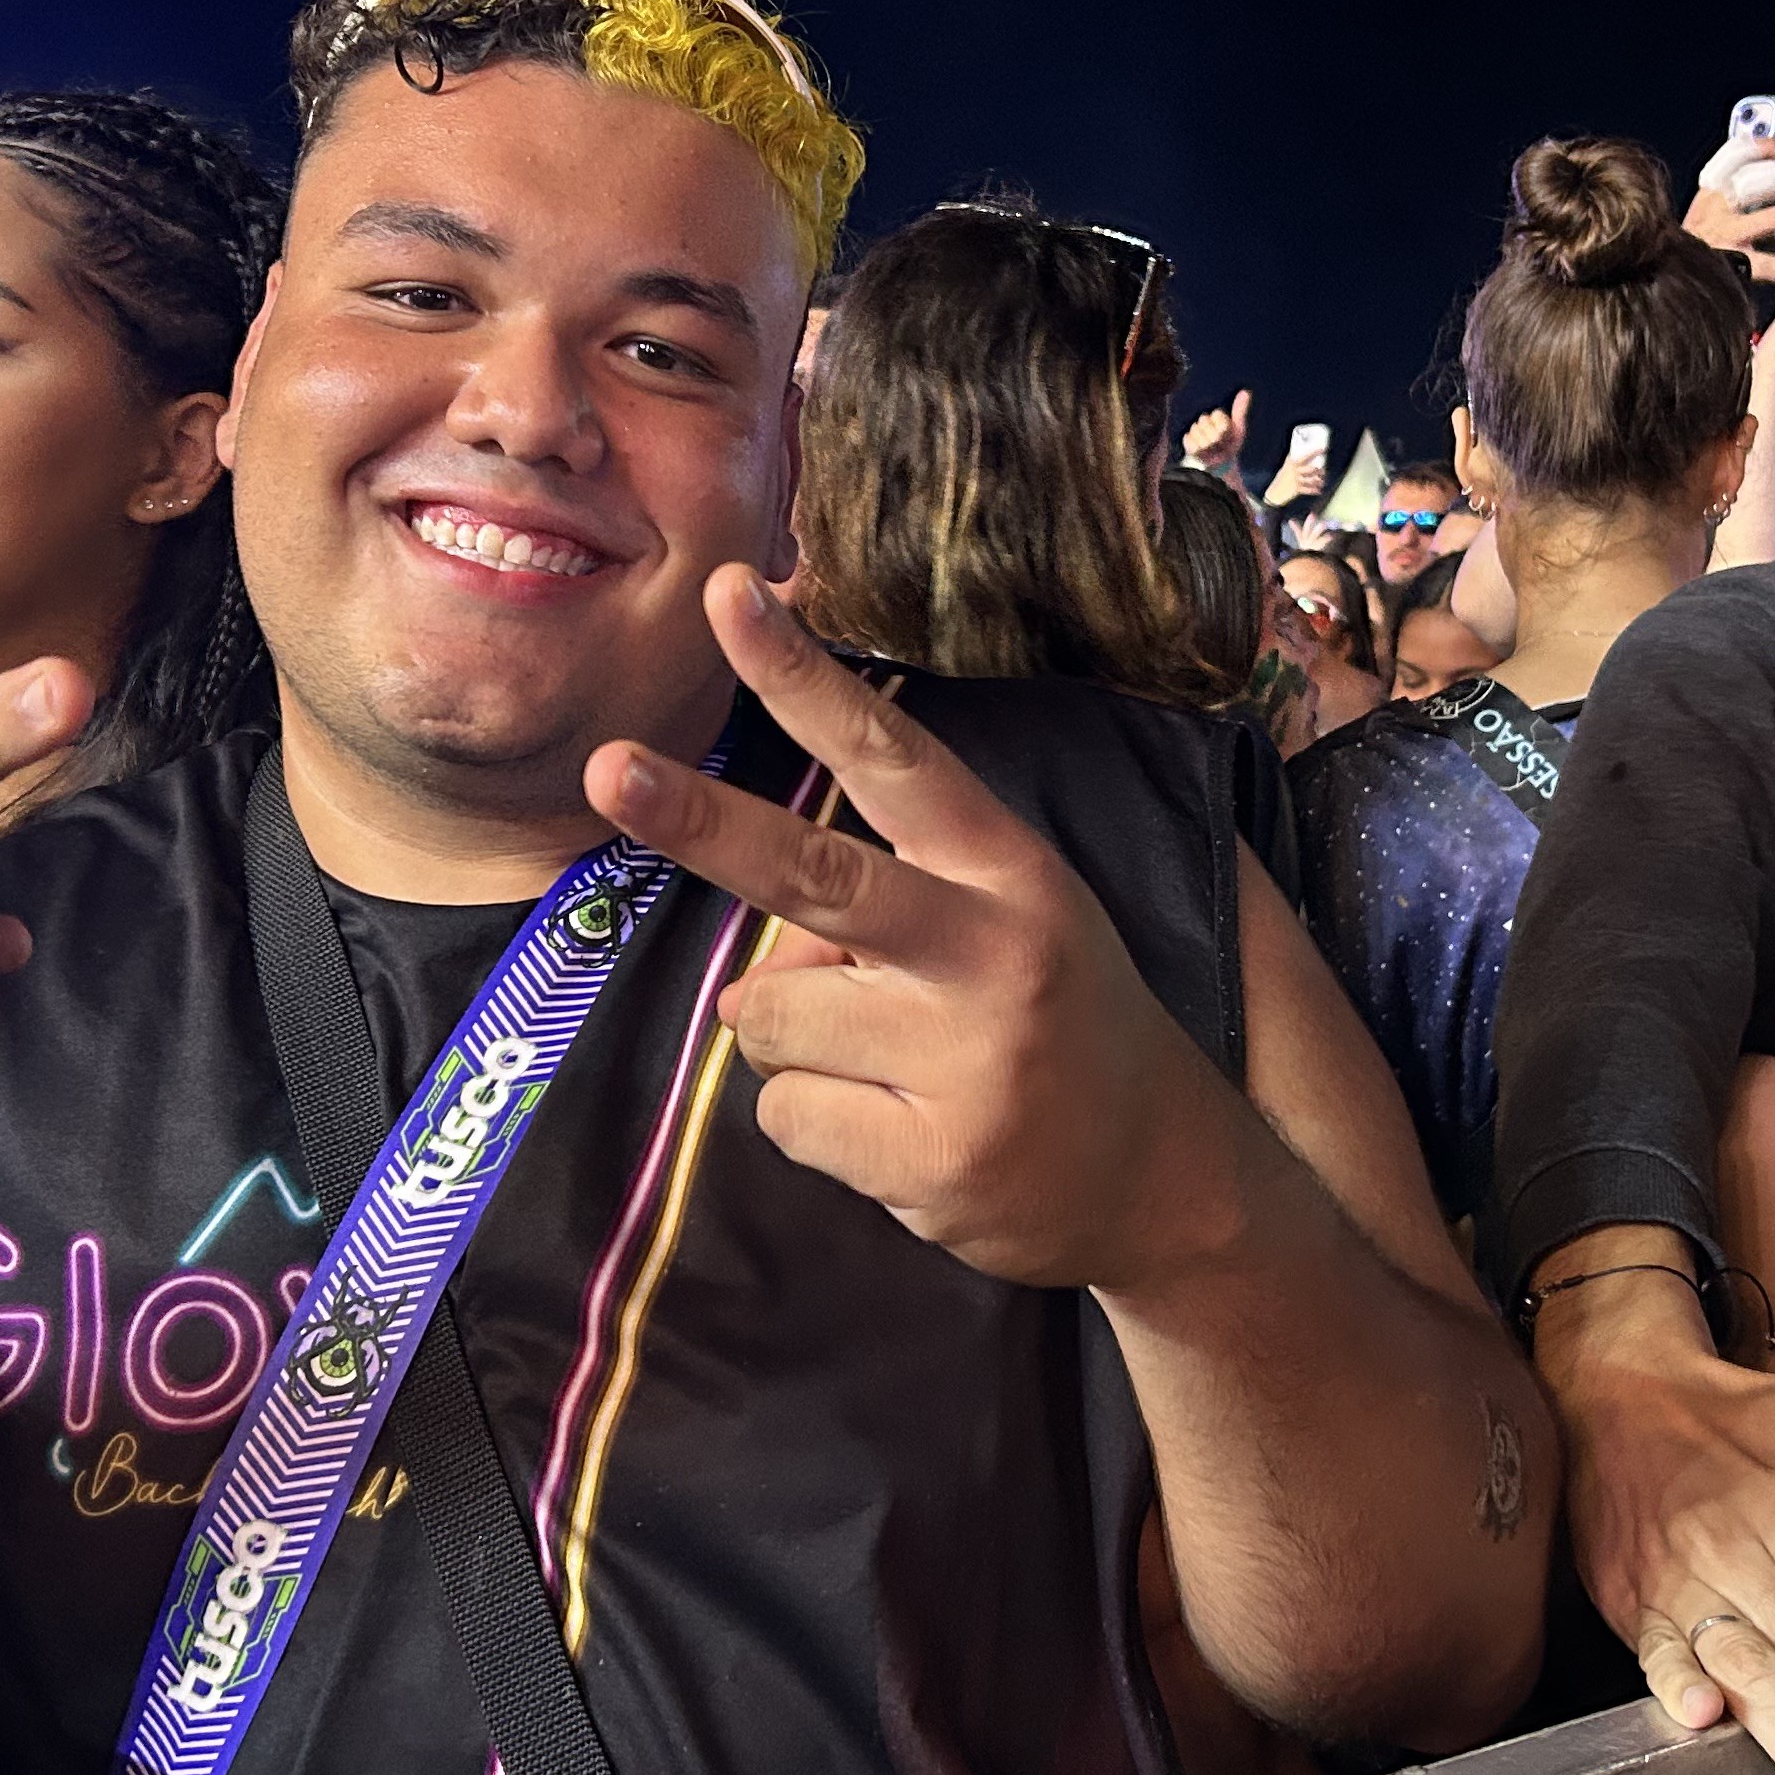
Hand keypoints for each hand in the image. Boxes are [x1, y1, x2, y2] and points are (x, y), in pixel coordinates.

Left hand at [589, 568, 1225, 1290]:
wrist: (1165, 1177)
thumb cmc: (1057, 1021)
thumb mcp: (1007, 924)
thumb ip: (888, 907)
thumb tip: (755, 974)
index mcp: (1007, 870)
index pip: (890, 756)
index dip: (803, 677)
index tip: (729, 596)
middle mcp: (992, 952)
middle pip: (811, 874)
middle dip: (698, 819)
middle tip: (608, 770)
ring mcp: (967, 1061)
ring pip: (770, 1015)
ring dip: (797, 1042)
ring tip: (894, 1068)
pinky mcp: (934, 1160)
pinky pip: (787, 1116)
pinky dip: (818, 1125)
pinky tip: (901, 1133)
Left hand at [1181, 389, 1251, 478]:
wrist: (1220, 468)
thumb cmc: (1229, 444)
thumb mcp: (1238, 427)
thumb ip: (1240, 409)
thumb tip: (1246, 391)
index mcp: (1229, 432)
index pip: (1217, 413)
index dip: (1218, 419)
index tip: (1222, 428)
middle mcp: (1217, 439)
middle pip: (1204, 418)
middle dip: (1206, 425)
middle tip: (1212, 435)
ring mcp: (1204, 447)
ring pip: (1194, 428)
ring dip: (1198, 433)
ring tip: (1204, 442)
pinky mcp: (1193, 453)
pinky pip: (1187, 437)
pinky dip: (1190, 440)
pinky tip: (1197, 447)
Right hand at [1261, 438, 1327, 509]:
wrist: (1274, 492)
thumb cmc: (1281, 479)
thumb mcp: (1285, 467)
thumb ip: (1292, 460)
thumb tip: (1296, 451)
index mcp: (1292, 463)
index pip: (1306, 456)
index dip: (1315, 452)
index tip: (1323, 449)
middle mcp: (1295, 471)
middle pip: (1310, 469)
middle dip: (1319, 470)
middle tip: (1323, 471)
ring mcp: (1296, 480)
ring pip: (1311, 479)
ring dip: (1318, 481)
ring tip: (1322, 481)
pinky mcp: (1297, 489)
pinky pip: (1308, 490)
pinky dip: (1314, 490)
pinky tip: (1318, 490)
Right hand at [1686, 137, 1774, 287]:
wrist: (1662, 286)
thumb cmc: (1691, 254)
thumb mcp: (1704, 218)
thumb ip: (1730, 202)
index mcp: (1710, 192)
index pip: (1739, 152)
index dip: (1771, 147)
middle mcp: (1717, 207)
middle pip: (1769, 179)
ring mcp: (1725, 234)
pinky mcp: (1732, 264)